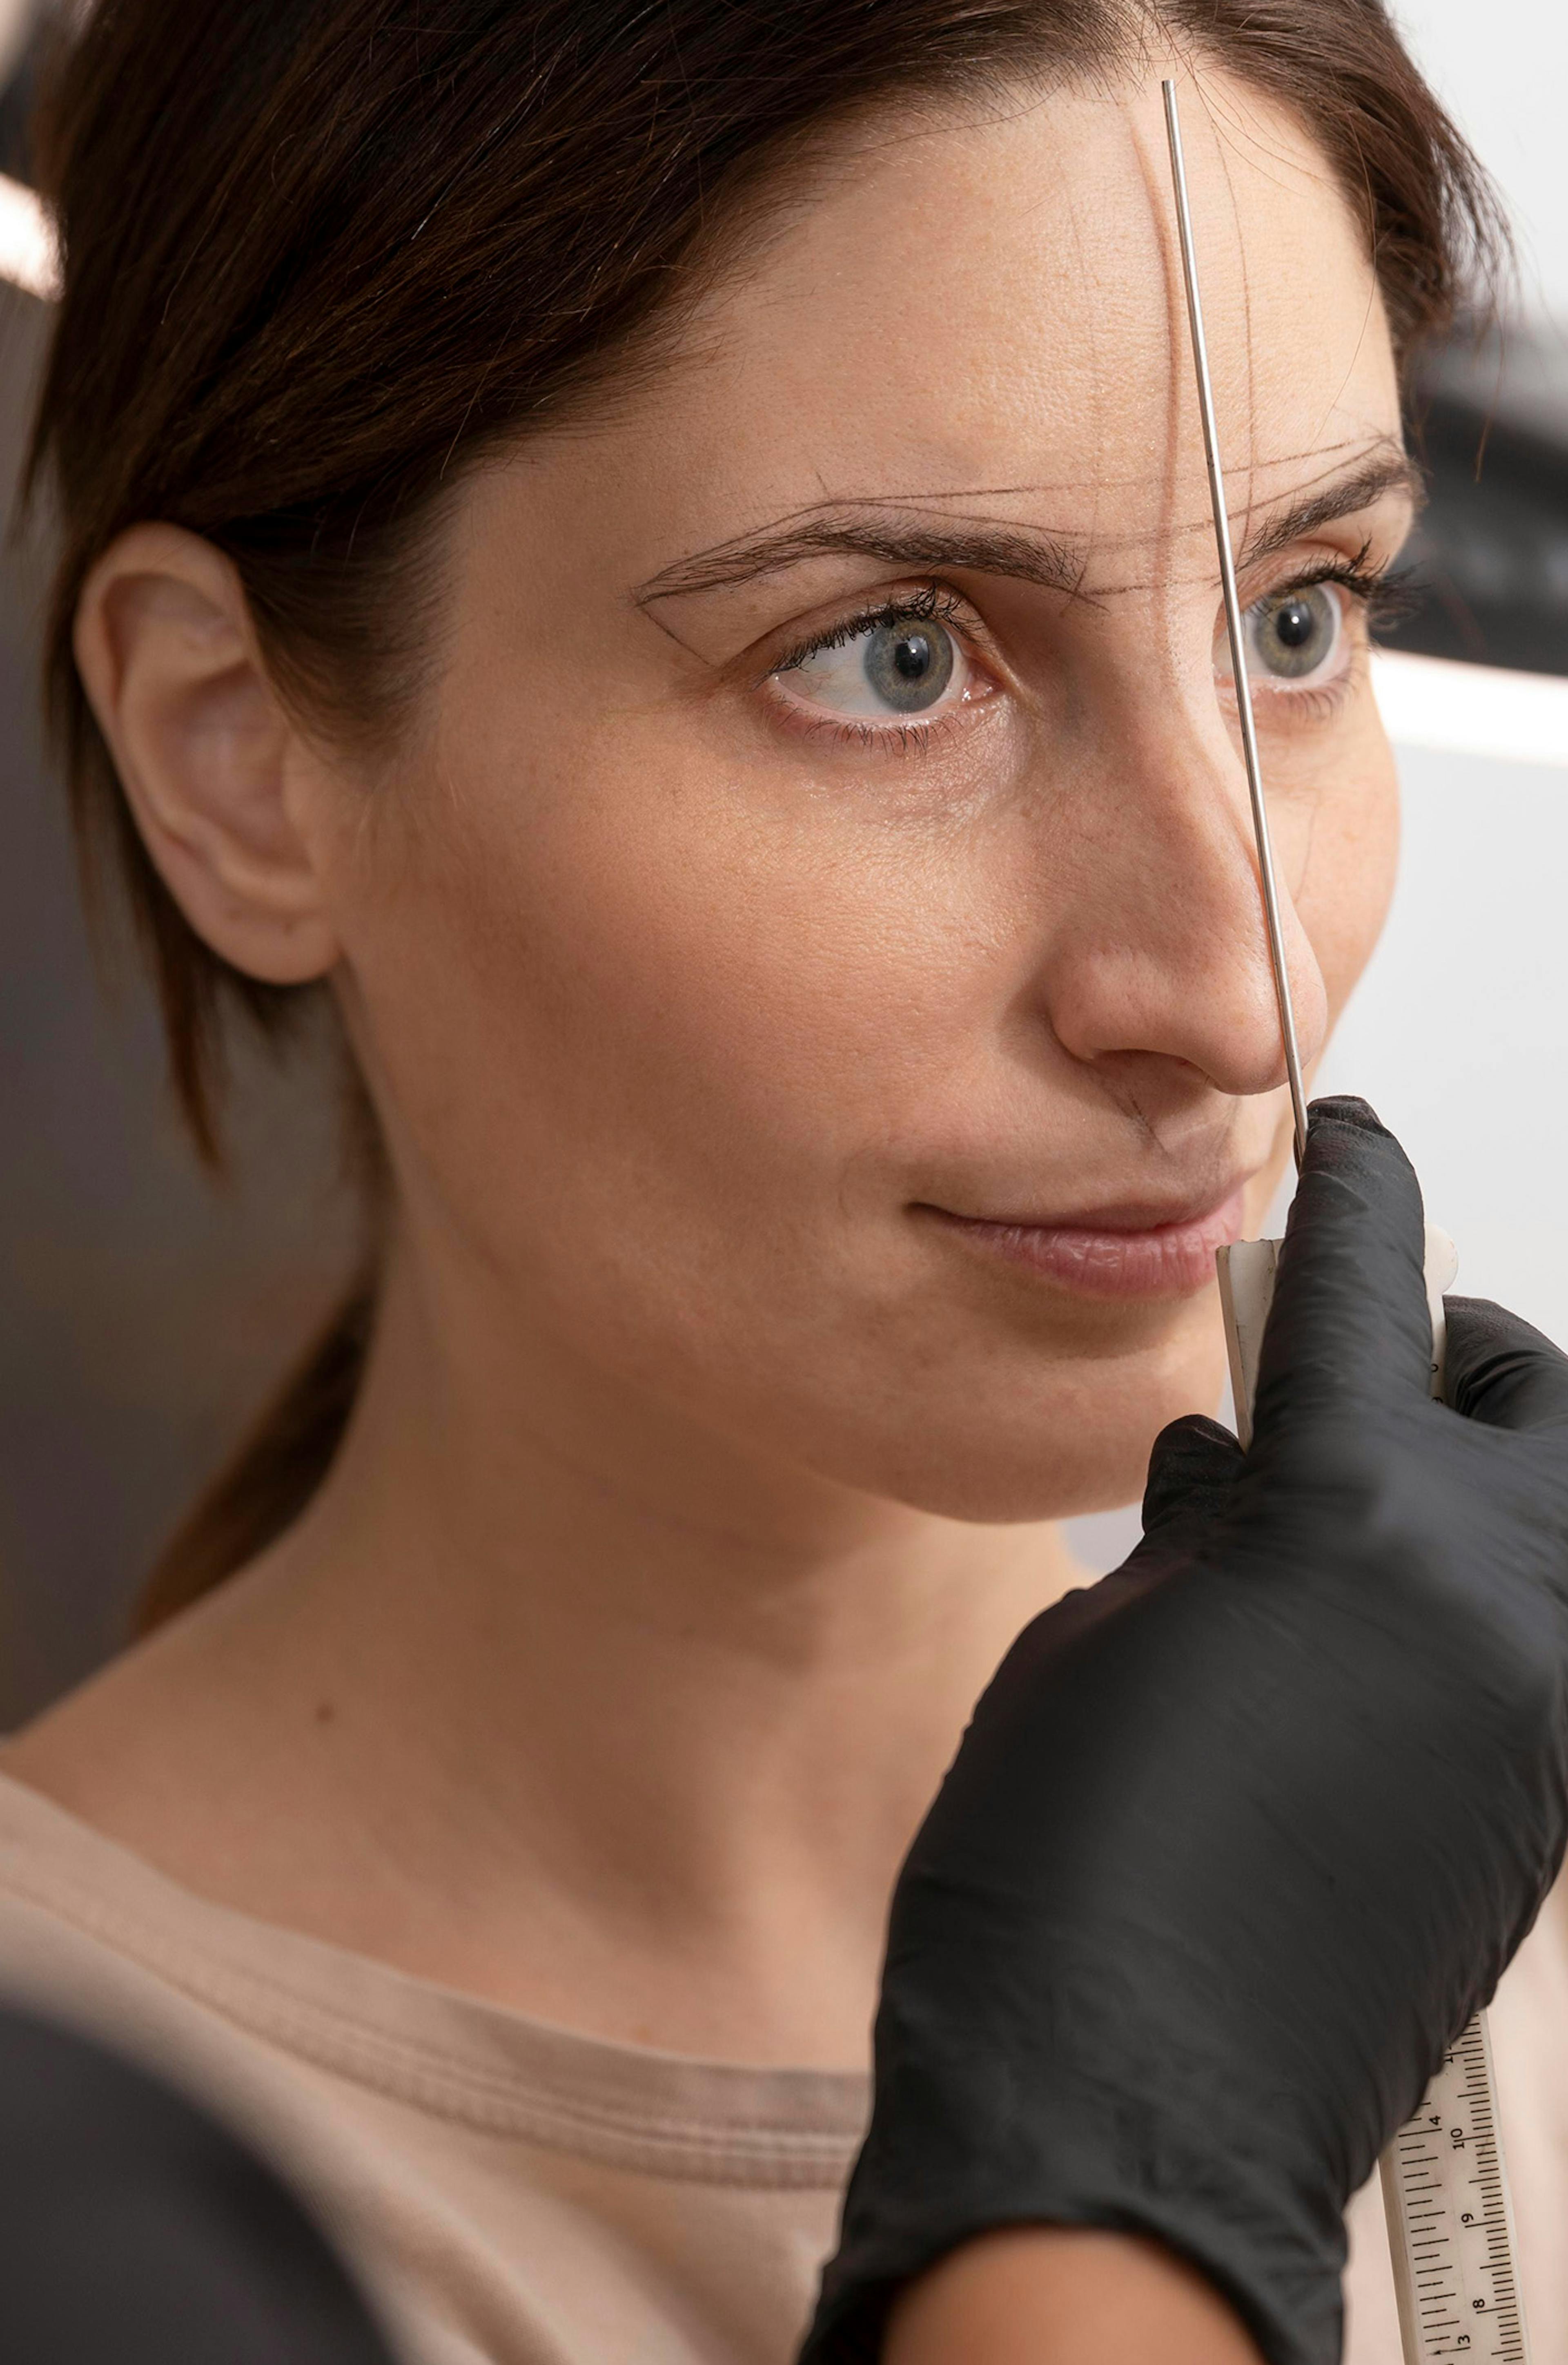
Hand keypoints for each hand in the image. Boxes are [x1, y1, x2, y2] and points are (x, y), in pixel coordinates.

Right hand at [800, 1098, 1567, 2364]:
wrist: (1128, 2096)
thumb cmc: (1071, 1867)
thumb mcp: (1106, 1633)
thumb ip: (1203, 1527)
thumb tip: (1246, 1481)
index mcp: (1351, 1520)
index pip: (1367, 1287)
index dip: (1353, 1190)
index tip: (1349, 1142)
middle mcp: (1488, 1595)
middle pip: (1534, 1392)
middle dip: (1458, 1354)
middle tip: (1365, 1372)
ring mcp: (1540, 1705)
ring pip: (1556, 1518)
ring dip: (1480, 1480)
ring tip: (1365, 1522)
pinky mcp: (1544, 1802)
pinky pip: (1541, 1642)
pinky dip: (1476, 1603)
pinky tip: (1365, 1652)